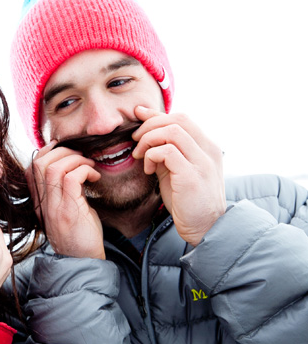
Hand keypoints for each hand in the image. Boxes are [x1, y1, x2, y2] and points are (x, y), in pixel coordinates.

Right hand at [27, 141, 105, 258]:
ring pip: (54, 167)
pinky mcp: (68, 211)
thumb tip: (74, 170)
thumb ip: (64, 192)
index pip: (31, 168)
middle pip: (38, 162)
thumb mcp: (66, 211)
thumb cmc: (79, 237)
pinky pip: (71, 178)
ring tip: (89, 165)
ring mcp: (54, 208)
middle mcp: (43, 204)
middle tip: (81, 157)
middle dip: (62, 150)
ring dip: (76, 159)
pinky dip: (85, 170)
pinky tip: (94, 177)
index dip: (46, 152)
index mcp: (40, 202)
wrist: (82, 263)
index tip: (64, 150)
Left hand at [132, 106, 225, 245]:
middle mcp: (208, 150)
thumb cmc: (188, 202)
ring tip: (140, 155)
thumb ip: (166, 153)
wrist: (205, 228)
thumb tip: (146, 136)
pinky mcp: (191, 176)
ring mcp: (202, 162)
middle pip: (178, 119)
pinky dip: (152, 155)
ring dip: (149, 139)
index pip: (182, 118)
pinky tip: (148, 170)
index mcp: (207, 147)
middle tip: (135, 140)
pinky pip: (167, 151)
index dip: (157, 114)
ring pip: (172, 131)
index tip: (138, 115)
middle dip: (150, 124)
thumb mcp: (176, 172)